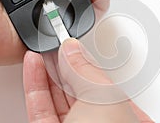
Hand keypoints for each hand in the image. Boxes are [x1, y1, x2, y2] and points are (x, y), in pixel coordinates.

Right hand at [23, 39, 152, 122]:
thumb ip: (87, 73)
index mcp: (125, 118)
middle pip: (80, 88)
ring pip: (60, 98)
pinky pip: (43, 108)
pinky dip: (36, 87)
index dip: (85, 61)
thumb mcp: (103, 100)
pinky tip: (34, 69)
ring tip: (43, 51)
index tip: (71, 44)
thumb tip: (72, 50)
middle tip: (55, 44)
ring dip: (49, 72)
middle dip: (65, 64)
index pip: (103, 83)